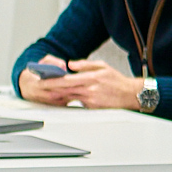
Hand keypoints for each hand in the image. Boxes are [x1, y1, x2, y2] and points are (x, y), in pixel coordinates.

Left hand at [28, 57, 144, 110]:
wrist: (131, 94)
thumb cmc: (117, 80)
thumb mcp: (102, 66)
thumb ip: (84, 64)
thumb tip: (70, 64)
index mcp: (91, 78)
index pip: (68, 80)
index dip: (54, 80)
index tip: (44, 79)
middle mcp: (90, 90)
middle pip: (66, 90)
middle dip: (52, 88)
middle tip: (40, 86)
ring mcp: (91, 100)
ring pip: (70, 96)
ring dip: (59, 94)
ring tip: (48, 90)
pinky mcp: (92, 107)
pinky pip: (78, 102)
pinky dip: (70, 98)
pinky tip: (63, 95)